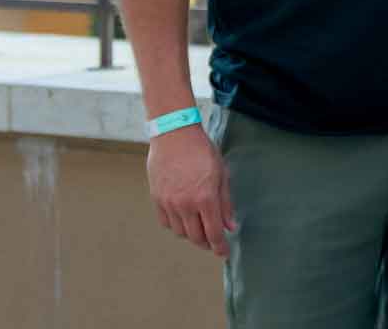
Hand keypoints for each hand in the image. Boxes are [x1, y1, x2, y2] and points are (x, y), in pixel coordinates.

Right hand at [147, 124, 236, 256]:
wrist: (174, 134)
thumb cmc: (201, 150)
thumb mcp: (221, 174)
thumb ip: (225, 202)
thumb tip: (230, 226)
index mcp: (206, 198)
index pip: (213, 233)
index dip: (219, 247)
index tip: (223, 253)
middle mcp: (186, 204)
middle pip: (196, 238)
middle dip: (207, 243)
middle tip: (213, 241)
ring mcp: (169, 203)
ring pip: (180, 233)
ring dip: (191, 234)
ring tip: (198, 227)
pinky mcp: (157, 198)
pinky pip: (166, 223)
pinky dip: (176, 225)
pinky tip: (183, 219)